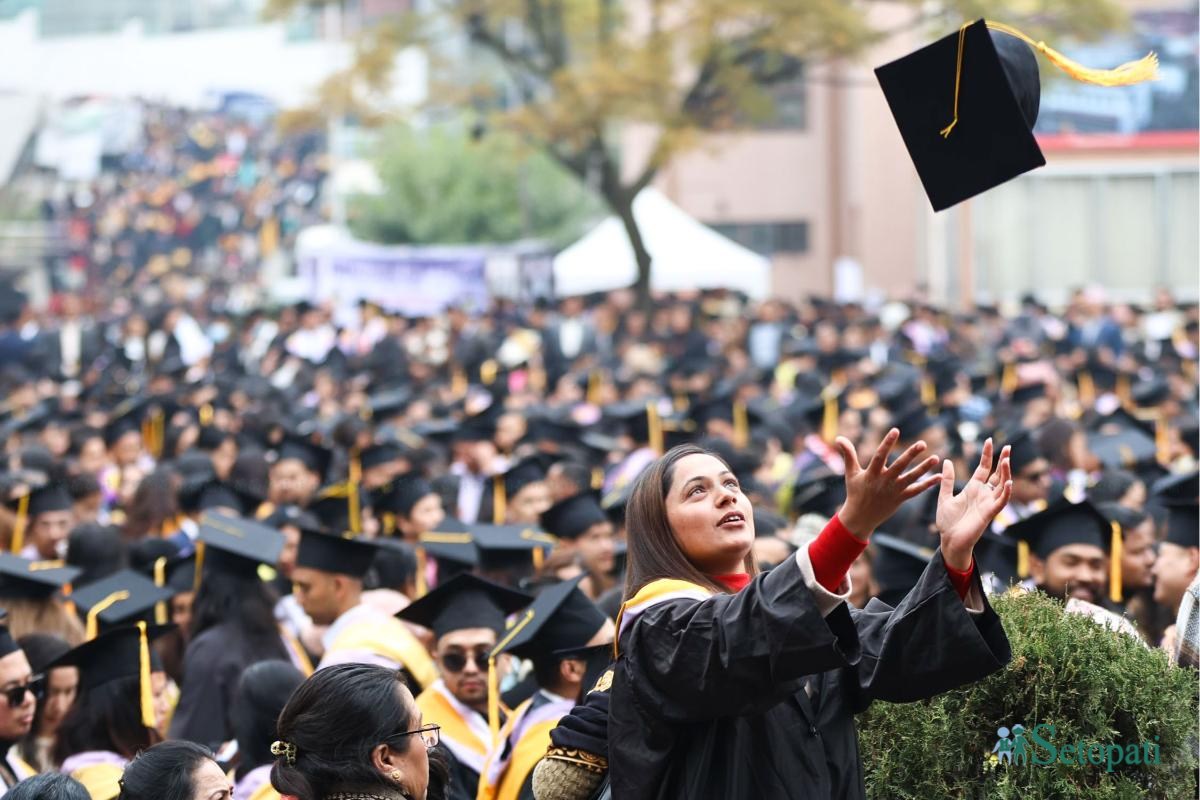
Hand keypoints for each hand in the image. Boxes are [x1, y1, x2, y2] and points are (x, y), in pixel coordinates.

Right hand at [835, 429, 941, 539]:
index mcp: (872, 473)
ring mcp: (894, 490)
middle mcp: (884, 481)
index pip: (880, 455)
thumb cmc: (855, 492)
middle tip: (922, 444)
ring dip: (924, 468)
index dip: (887, 443)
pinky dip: (928, 484)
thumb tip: (838, 438)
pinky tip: (939, 477)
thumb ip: (848, 454)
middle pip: (900, 466)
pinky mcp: (901, 499)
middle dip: (911, 454)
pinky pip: (917, 491)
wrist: (860, 517)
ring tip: (936, 458)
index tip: (896, 430)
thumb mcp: (851, 473)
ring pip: (912, 478)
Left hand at [936, 439, 1012, 570]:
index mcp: (973, 489)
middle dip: (1003, 461)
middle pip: (997, 474)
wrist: (949, 541)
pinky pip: (1001, 501)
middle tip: (1008, 447)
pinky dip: (1006, 492)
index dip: (987, 455)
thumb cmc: (947, 522)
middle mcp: (983, 494)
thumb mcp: (944, 496)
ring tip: (1007, 460)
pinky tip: (1010, 482)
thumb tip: (947, 460)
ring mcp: (987, 503)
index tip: (990, 440)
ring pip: (1002, 485)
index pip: (984, 468)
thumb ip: (947, 480)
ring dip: (1006, 473)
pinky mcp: (989, 514)